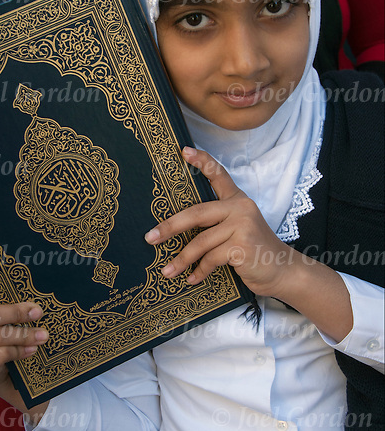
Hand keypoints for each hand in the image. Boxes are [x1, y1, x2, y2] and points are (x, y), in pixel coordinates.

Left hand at [144, 147, 290, 297]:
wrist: (281, 270)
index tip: (183, 151)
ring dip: (181, 259)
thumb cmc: (253, 251)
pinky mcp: (242, 245)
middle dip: (170, 227)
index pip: (219, 175)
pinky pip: (211, 258)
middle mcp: (240, 208)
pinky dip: (199, 271)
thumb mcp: (237, 230)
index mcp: (237, 200)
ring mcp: (242, 225)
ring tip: (167, 271)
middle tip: (150, 237)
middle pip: (197, 213)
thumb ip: (216, 224)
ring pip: (201, 241)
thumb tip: (177, 230)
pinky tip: (191, 279)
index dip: (202, 162)